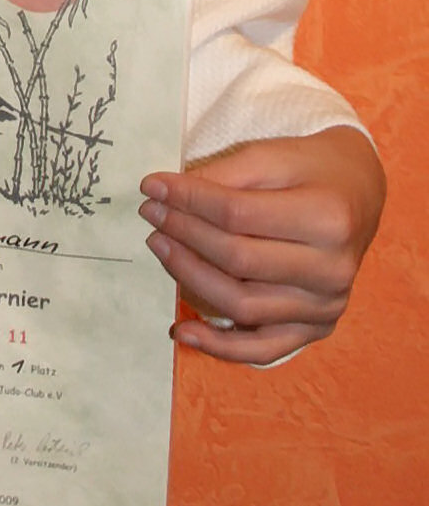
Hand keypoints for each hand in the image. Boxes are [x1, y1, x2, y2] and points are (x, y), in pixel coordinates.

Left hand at [139, 126, 384, 364]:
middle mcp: (333, 270)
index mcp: (327, 218)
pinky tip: (181, 329)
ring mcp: (326, 306)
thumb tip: (165, 193)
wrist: (356, 194)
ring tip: (159, 246)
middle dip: (183, 234)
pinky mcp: (316, 328)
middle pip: (237, 260)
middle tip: (150, 213)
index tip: (151, 186)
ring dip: (189, 277)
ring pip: (242, 304)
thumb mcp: (271, 155)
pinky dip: (219, 347)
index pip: (237, 214)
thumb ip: (223, 176)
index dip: (187, 201)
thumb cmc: (309, 170)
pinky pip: (262, 350)